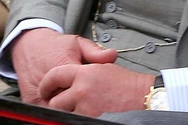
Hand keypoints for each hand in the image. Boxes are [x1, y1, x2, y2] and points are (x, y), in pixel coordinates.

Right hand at [11, 28, 117, 105]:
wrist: (29, 44)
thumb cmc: (55, 45)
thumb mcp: (77, 43)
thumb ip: (95, 52)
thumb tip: (112, 55)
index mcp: (63, 65)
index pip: (82, 87)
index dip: (93, 91)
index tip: (99, 92)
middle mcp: (49, 81)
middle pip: (71, 101)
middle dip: (81, 100)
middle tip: (89, 97)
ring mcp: (38, 92)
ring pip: (58, 108)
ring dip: (68, 106)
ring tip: (75, 98)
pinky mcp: (30, 99)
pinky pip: (47, 110)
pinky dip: (56, 108)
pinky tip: (63, 100)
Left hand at [39, 63, 154, 116]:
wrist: (142, 96)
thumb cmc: (126, 84)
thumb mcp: (104, 68)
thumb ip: (85, 71)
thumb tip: (68, 77)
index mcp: (85, 73)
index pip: (55, 75)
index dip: (47, 83)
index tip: (45, 89)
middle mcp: (82, 89)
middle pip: (56, 100)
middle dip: (60, 103)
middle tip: (69, 102)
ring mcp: (86, 106)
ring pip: (64, 114)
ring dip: (70, 112)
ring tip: (84, 108)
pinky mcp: (90, 118)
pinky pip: (75, 120)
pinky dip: (80, 118)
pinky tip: (90, 112)